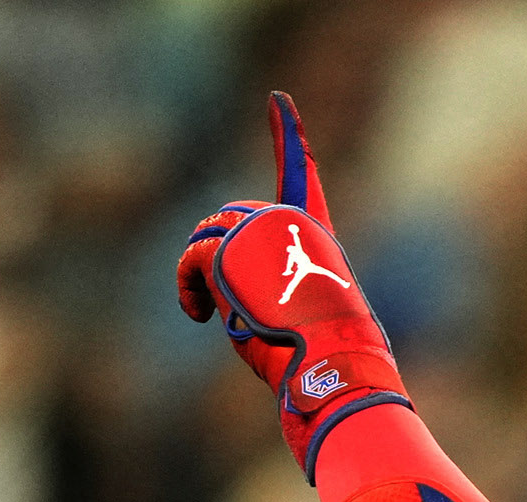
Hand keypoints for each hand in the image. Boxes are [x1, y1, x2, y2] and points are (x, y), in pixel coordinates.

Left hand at [173, 92, 408, 474]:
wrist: (338, 375)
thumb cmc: (329, 374)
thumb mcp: (302, 336)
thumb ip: (270, 309)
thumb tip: (247, 341)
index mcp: (319, 242)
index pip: (303, 179)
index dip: (290, 139)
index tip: (278, 102)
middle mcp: (295, 227)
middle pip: (232, 218)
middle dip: (213, 257)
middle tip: (209, 305)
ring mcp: (265, 232)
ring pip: (208, 237)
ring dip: (198, 277)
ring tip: (208, 313)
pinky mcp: (234, 249)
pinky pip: (193, 257)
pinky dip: (188, 287)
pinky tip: (202, 316)